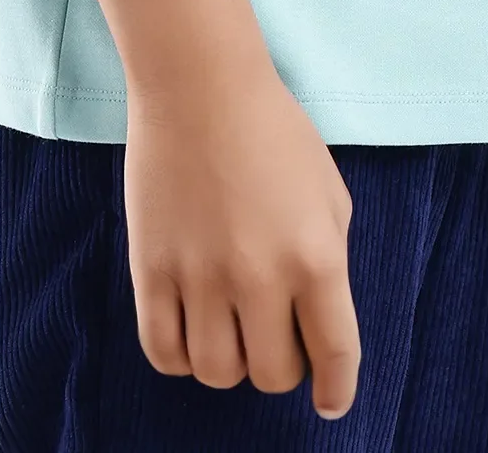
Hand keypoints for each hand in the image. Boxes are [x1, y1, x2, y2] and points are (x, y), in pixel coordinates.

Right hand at [125, 65, 361, 420]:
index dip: (336, 389)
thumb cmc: (273, 131)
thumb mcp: (328, 191)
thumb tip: (317, 323)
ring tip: (232, 328)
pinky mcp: (152, 271)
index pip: (335, 354)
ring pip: (217, 373)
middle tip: (275, 337)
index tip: (330, 402)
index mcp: (316, 255)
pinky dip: (182, 358)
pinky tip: (193, 332)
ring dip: (230, 362)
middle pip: (272, 374)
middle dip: (280, 366)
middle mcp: (261, 276)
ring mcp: (202, 277)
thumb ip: (329, 260)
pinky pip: (164, 354)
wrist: (200, 85)